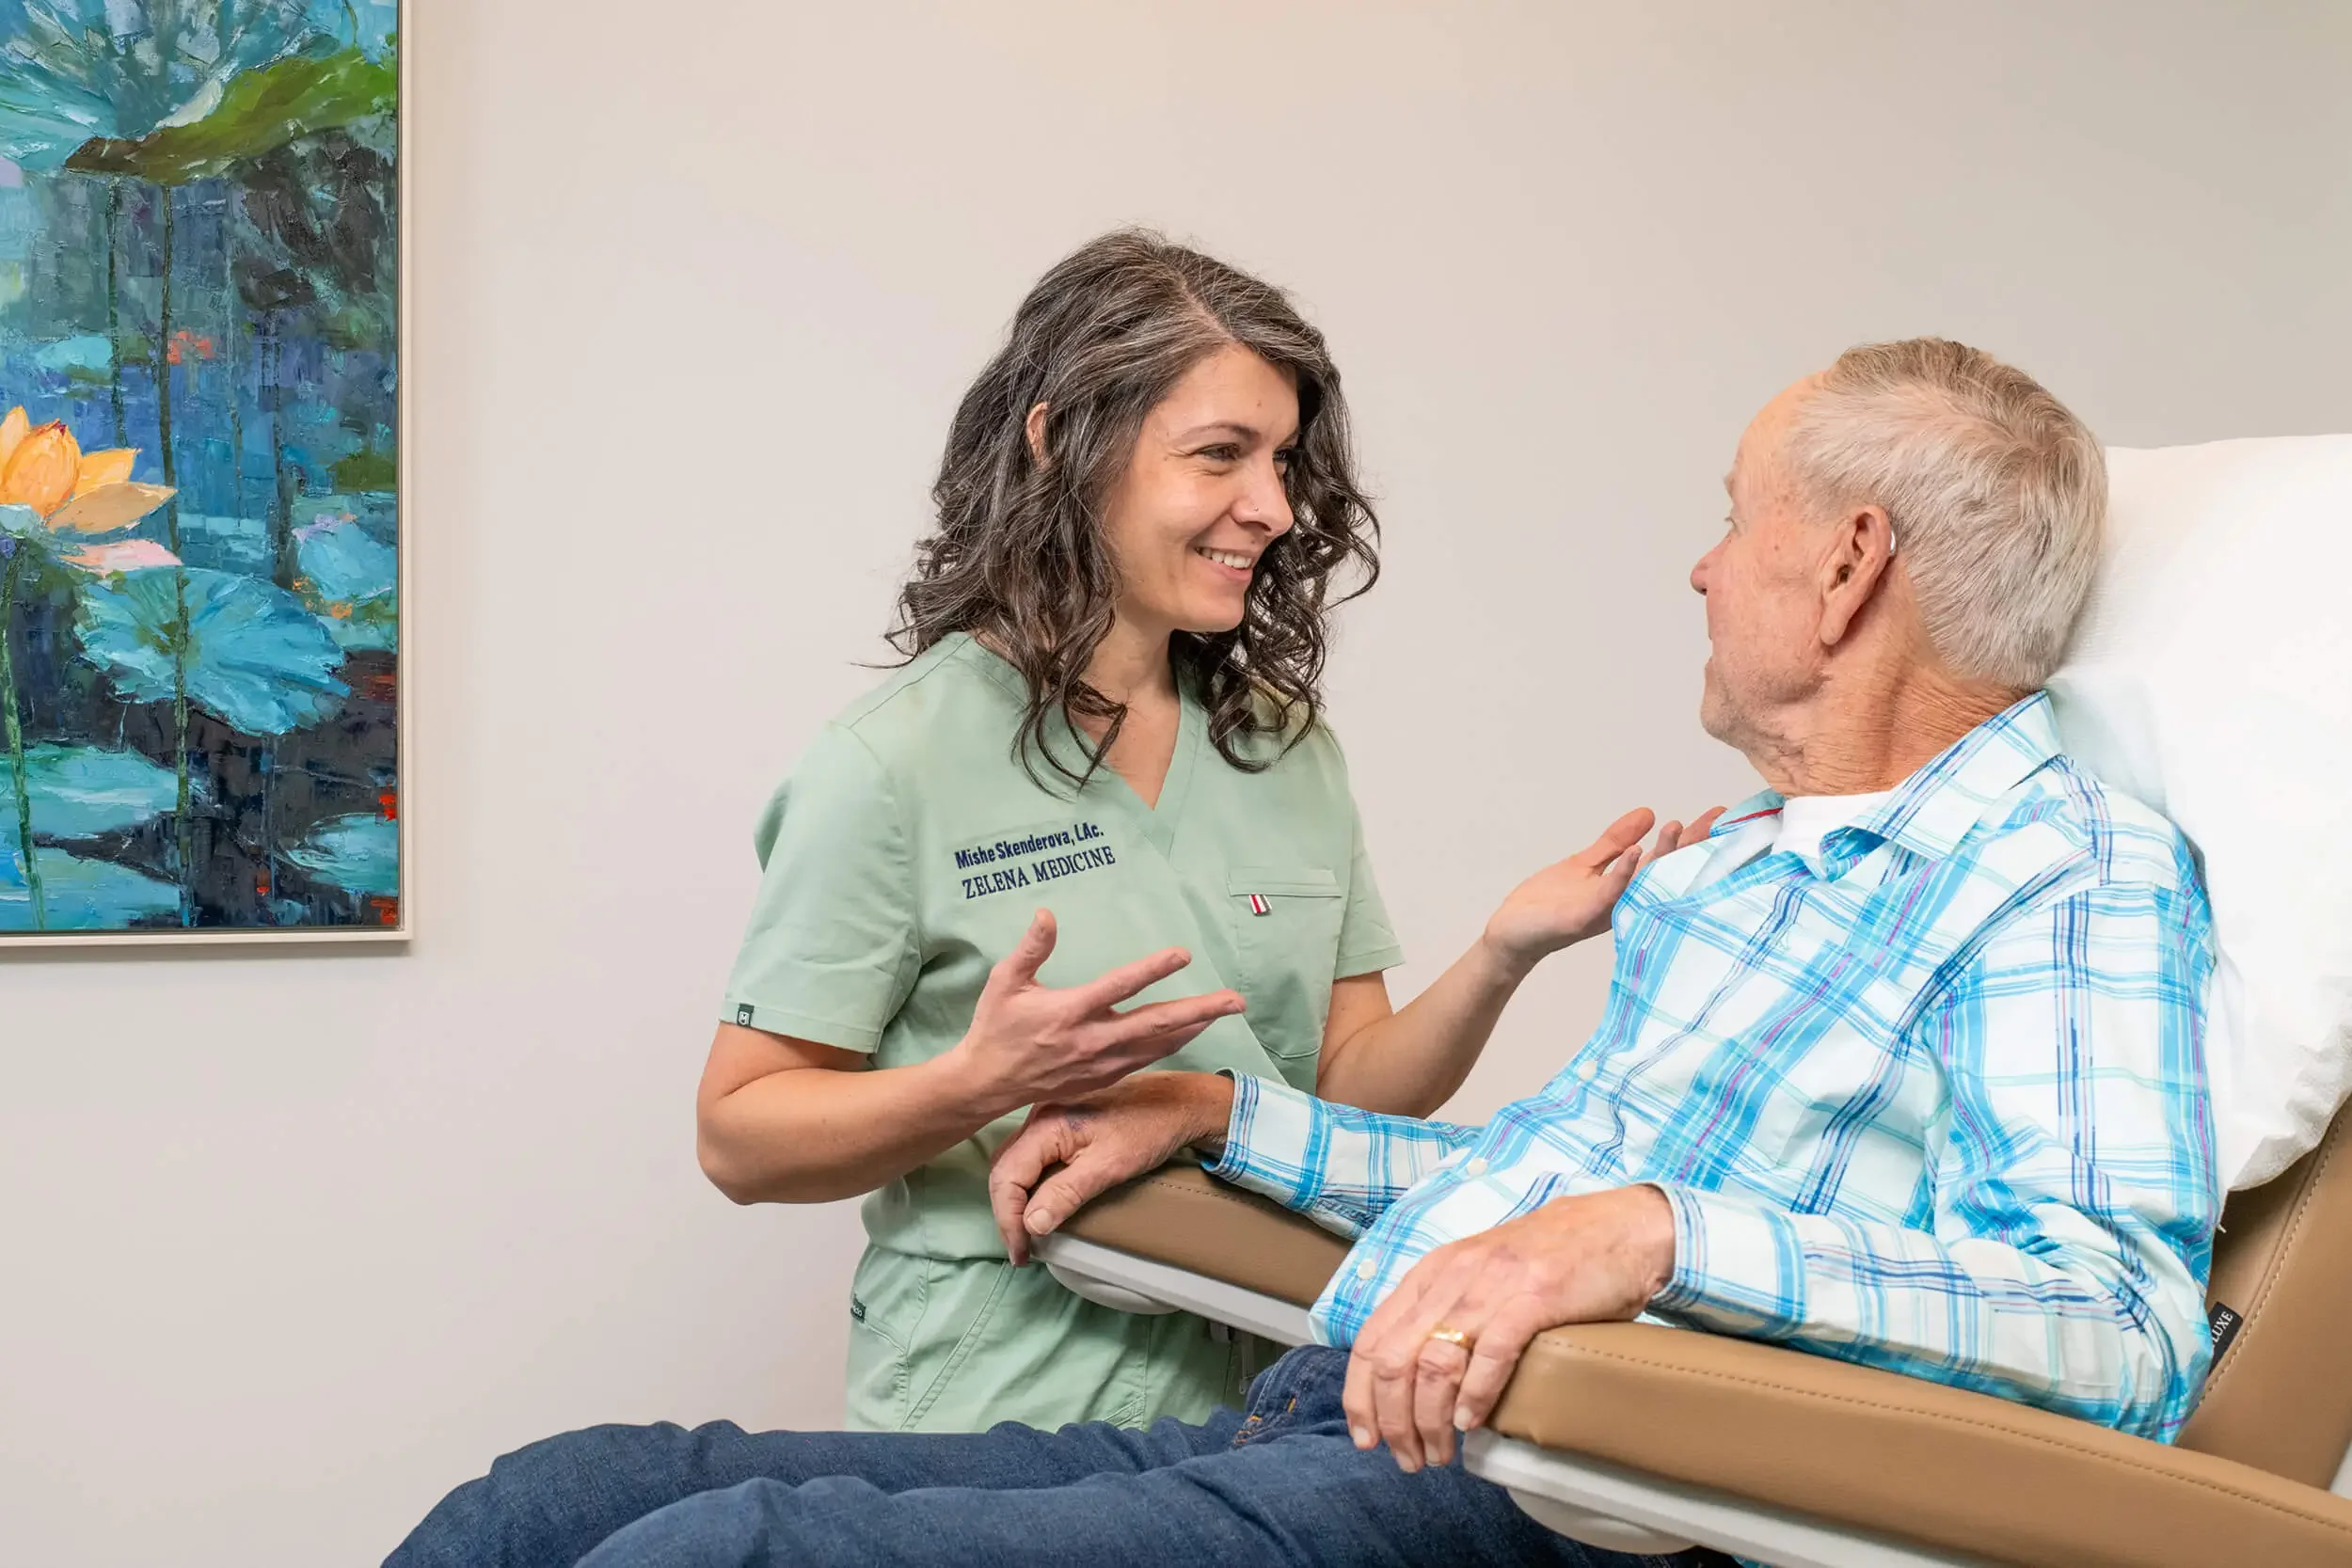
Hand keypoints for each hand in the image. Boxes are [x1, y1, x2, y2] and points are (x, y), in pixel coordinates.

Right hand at [950, 911, 1244, 1115]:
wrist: (986, 1083)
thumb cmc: (996, 1027)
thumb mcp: (1005, 981)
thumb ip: (1031, 948)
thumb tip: (1047, 913)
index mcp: (1070, 1011)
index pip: (1120, 986)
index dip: (1153, 969)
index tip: (1183, 955)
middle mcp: (1092, 1039)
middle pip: (1156, 1023)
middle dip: (1199, 1011)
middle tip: (1235, 1001)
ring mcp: (1100, 1063)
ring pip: (1157, 1045)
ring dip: (1193, 1028)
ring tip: (1222, 1013)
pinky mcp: (1102, 1078)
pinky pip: (1145, 1060)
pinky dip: (1171, 1046)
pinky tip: (1188, 1034)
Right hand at [987, 1071, 1234, 1264]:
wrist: (1179, 1102)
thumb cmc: (1148, 1131)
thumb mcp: (1108, 1167)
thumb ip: (1065, 1193)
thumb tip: (1031, 1226)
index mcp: (1046, 1124)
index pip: (1007, 1176)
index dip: (1009, 1219)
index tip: (1023, 1253)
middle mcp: (1039, 1114)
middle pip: (1005, 1168)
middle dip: (1008, 1211)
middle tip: (1023, 1247)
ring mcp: (1049, 1113)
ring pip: (1016, 1160)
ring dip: (1016, 1197)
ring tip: (1028, 1231)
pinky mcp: (1061, 1118)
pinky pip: (1032, 1153)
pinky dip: (1030, 1181)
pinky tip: (1041, 1201)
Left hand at [1342, 1185, 1675, 1471]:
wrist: (1617, 1227)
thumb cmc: (1549, 1260)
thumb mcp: (1480, 1277)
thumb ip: (1447, 1313)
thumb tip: (1416, 1381)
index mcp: (1431, 1273)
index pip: (1371, 1340)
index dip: (1359, 1396)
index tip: (1365, 1438)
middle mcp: (1451, 1276)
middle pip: (1394, 1360)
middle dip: (1393, 1421)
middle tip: (1409, 1459)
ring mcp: (1491, 1285)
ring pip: (1434, 1363)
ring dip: (1429, 1420)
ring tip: (1439, 1453)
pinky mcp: (1534, 1297)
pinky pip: (1489, 1353)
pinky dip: (1474, 1396)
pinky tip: (1472, 1423)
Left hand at [1480, 806, 1726, 972]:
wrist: (1514, 932)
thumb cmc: (1551, 902)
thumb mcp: (1586, 864)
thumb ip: (1614, 842)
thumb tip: (1648, 812)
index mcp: (1628, 887)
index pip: (1666, 858)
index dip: (1691, 837)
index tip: (1719, 814)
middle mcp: (1625, 901)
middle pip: (1664, 870)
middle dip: (1690, 845)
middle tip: (1716, 819)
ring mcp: (1605, 910)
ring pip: (1642, 881)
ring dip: (1660, 856)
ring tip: (1677, 827)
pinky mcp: (1583, 916)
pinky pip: (1608, 892)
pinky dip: (1623, 872)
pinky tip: (1635, 851)